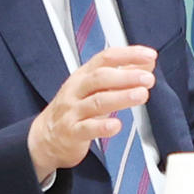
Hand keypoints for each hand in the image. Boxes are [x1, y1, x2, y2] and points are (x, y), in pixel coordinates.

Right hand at [29, 45, 157, 179]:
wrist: (45, 138)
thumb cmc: (73, 109)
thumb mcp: (95, 88)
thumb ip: (121, 75)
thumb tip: (147, 63)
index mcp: (83, 76)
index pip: (105, 58)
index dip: (128, 55)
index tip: (148, 55)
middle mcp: (77, 90)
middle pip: (100, 78)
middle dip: (126, 76)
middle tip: (147, 78)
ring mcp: (72, 111)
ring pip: (96, 102)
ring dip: (120, 97)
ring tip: (141, 95)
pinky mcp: (71, 133)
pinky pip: (86, 129)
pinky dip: (102, 127)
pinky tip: (116, 125)